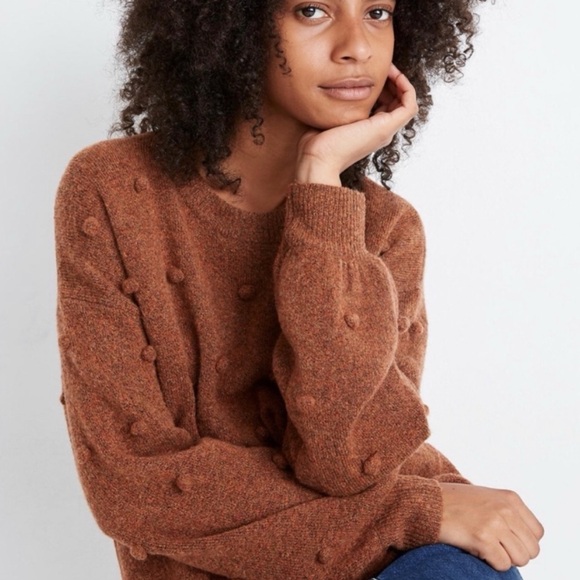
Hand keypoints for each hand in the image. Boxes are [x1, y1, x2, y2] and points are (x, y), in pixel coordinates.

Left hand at [295, 63, 417, 185]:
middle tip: (381, 66)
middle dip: (392, 81)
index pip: (384, 105)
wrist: (318, 158)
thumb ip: (338, 105)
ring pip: (404, 103)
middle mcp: (379, 132)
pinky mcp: (385, 128)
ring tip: (389, 68)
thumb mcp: (330, 117)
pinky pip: (409, 106)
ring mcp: (384, 131)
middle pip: (395, 102)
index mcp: (368, 131)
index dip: (382, 86)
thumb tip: (333, 87)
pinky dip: (407, 88)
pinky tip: (394, 75)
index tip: (371, 71)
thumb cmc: (317, 142)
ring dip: (401, 82)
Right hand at [438, 483, 543, 570]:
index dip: (523, 541)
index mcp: (510, 498)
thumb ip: (509, 512)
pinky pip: (502, 564)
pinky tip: (476, 549)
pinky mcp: (482, 538)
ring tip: (485, 547)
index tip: (506, 540)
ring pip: (520, 559)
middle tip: (494, 546)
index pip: (538, 532)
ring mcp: (495, 523)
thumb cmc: (455, 502)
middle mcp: (506, 509)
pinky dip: (491, 563)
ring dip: (504, 559)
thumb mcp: (488, 498)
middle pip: (532, 549)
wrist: (428, 502)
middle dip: (515, 553)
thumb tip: (526, 540)